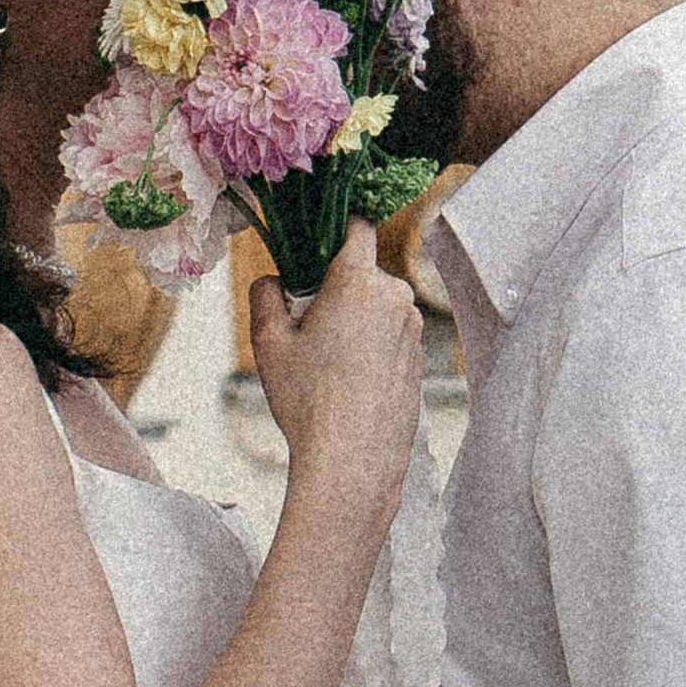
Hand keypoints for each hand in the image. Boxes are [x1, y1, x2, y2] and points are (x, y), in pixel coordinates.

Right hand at [248, 224, 421, 528]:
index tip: (316, 251)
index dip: (335, 230)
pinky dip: (372, 347)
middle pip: (363, 273)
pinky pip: (391, 336)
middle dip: (337, 289)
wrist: (353, 460)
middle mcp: (395, 298)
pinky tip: (350, 382)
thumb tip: (274, 281)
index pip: (357, 226)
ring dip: (356, 320)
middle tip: (309, 327)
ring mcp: (412, 329)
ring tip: (328, 364)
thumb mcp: (268, 342)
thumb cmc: (309, 401)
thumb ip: (266, 295)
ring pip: (378, 306)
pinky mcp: (420, 358)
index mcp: (358, 282)